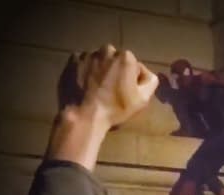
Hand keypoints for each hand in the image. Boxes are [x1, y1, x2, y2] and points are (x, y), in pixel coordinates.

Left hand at [47, 45, 156, 170]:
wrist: (83, 116)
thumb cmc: (115, 109)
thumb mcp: (142, 100)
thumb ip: (150, 81)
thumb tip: (146, 74)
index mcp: (126, 57)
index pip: (133, 65)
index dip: (131, 79)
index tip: (125, 92)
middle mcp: (107, 50)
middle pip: (115, 60)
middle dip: (115, 70)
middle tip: (110, 89)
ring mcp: (88, 54)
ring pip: (99, 60)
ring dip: (99, 69)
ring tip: (96, 88)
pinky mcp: (72, 61)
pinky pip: (83, 62)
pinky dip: (84, 70)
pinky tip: (84, 84)